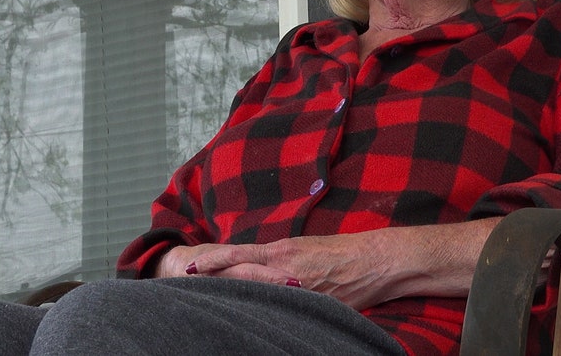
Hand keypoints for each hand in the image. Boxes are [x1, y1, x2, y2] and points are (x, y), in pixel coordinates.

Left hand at [182, 220, 502, 310]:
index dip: (211, 261)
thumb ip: (280, 260)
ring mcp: (294, 279)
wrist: (377, 258)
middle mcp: (282, 262)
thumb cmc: (342, 254)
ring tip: (202, 296)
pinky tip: (243, 311)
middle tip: (184, 283)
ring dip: (227, 289)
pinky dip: (258, 301)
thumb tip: (256, 268)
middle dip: (210, 277)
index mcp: (281, 249)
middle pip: (236, 269)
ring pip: (251, 285)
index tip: (190, 267)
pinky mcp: (308, 294)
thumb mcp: (306, 250)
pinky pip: (277, 298)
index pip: (237, 254)